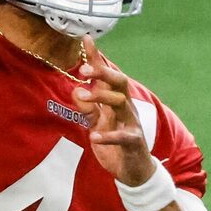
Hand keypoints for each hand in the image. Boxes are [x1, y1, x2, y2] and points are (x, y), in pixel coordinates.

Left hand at [73, 35, 154, 185]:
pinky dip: (109, 136)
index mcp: (115, 100)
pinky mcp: (133, 141)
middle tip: (84, 70)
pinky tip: (95, 137)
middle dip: (103, 72)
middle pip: (118, 82)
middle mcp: (125, 106)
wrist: (134, 171)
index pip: (107, 75)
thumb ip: (87, 108)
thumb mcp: (96, 124)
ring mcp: (131, 122)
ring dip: (101, 97)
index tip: (86, 40)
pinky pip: (122, 136)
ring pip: (120, 102)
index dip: (97, 58)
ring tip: (82, 96)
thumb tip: (76, 91)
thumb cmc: (114, 144)